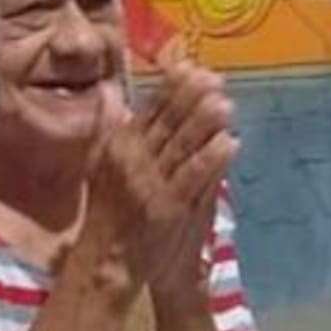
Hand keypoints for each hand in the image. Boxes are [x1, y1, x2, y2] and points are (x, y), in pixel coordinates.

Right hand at [79, 65, 237, 295]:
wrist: (105, 263)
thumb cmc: (108, 213)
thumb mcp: (100, 164)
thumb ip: (108, 125)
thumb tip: (107, 89)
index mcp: (119, 147)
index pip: (149, 110)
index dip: (171, 88)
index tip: (190, 67)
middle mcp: (133, 160)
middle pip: (166, 123)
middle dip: (191, 99)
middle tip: (214, 77)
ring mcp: (151, 184)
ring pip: (181, 146)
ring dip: (203, 123)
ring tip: (225, 102)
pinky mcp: (167, 208)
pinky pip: (192, 179)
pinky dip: (210, 160)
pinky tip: (230, 143)